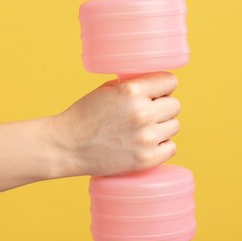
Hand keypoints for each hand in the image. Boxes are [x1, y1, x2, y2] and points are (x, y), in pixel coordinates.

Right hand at [48, 72, 180, 176]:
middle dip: (163, 108)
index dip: (163, 87)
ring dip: (162, 127)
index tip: (157, 93)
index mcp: (132, 91)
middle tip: (148, 114)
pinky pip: (171, 147)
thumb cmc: (85, 115)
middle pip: (175, 105)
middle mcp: (142, 113)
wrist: (67, 146)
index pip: (170, 82)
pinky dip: (162, 146)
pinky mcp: (146, 159)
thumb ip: (133, 86)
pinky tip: (147, 144)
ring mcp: (146, 137)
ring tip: (143, 130)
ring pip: (174, 126)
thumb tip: (156, 87)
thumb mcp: (107, 90)